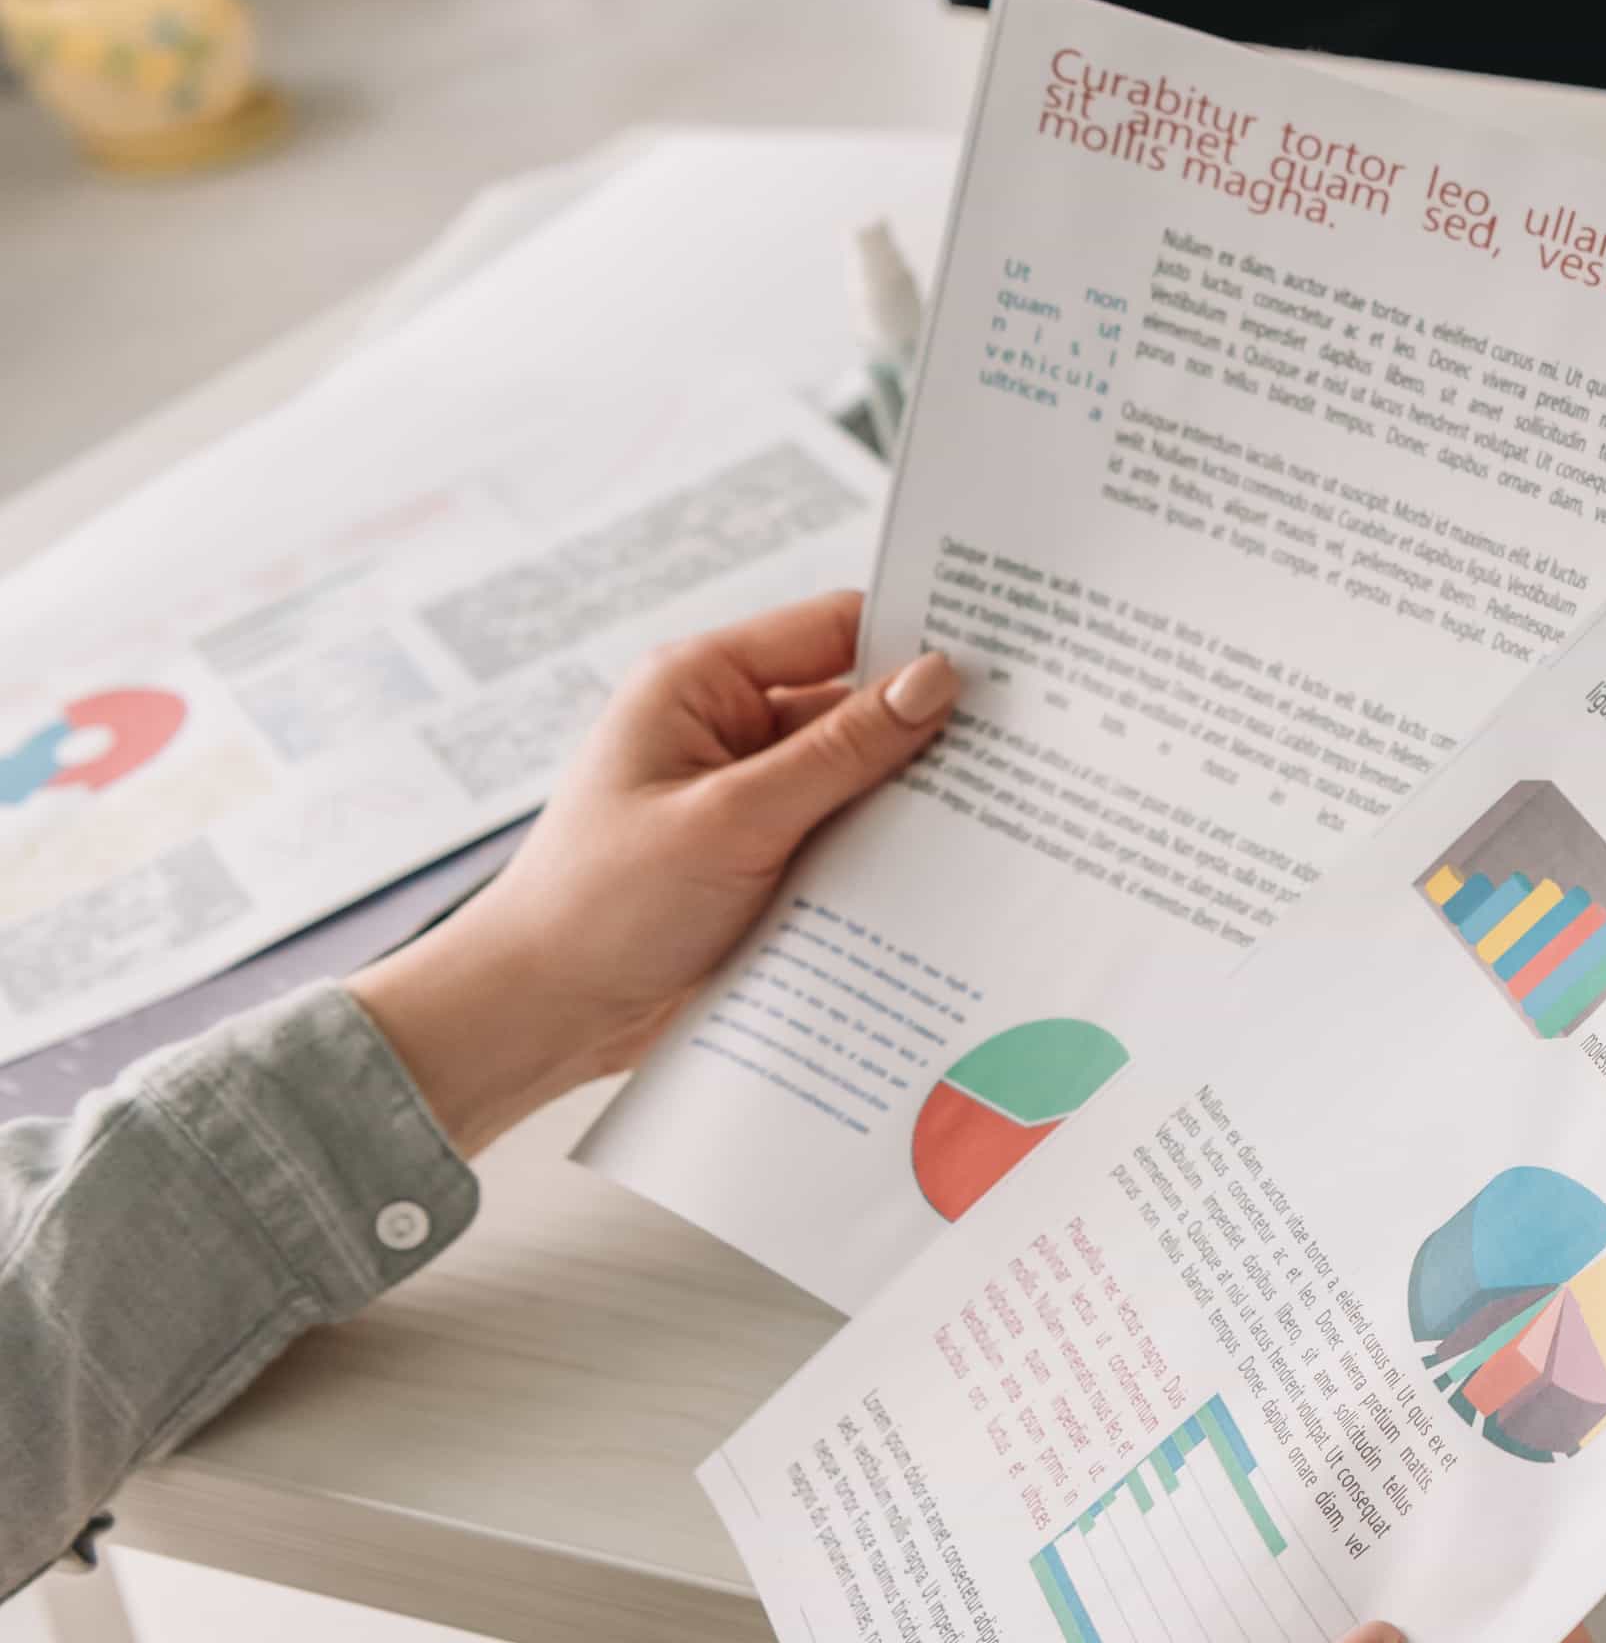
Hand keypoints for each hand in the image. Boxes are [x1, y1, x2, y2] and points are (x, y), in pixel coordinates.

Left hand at [350, 591, 955, 1151]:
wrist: (543, 1014)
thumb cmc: (601, 905)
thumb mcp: (731, 819)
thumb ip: (839, 752)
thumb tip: (936, 682)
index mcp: (701, 684)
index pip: (835, 628)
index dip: (917, 638)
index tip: (1007, 661)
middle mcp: (728, 728)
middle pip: (859, 705)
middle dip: (928, 732)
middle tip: (1025, 751)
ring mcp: (749, 796)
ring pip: (861, 779)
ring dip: (911, 803)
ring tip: (1001, 821)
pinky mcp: (763, 858)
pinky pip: (847, 837)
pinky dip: (888, 853)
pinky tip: (944, 874)